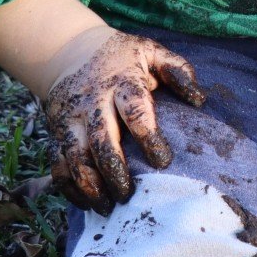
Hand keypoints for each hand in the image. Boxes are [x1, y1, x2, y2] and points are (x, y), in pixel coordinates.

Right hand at [41, 28, 206, 213]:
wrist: (69, 49)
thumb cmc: (121, 57)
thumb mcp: (150, 52)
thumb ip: (177, 70)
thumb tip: (200, 99)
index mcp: (121, 83)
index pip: (135, 112)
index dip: (149, 138)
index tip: (163, 161)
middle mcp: (93, 103)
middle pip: (101, 140)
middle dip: (114, 170)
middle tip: (129, 195)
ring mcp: (71, 119)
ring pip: (75, 156)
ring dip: (89, 185)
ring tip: (107, 207)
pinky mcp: (56, 132)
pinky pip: (58, 163)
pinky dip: (68, 186)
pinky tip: (85, 203)